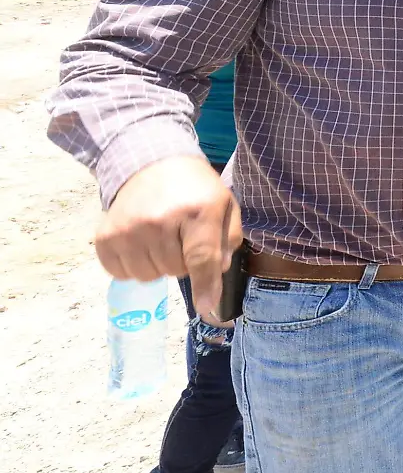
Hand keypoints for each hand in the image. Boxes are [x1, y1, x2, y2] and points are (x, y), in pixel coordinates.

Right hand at [96, 155, 242, 321]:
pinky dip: (134, 266)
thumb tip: (214, 280)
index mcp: (197, 211)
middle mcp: (158, 220)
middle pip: (175, 271)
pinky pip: (121, 273)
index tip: (207, 308)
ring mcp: (128, 229)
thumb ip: (227, 243)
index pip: (202, 257)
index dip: (206, 285)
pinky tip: (141, 245)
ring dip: (158, 266)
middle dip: (184, 263)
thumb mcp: (224, 208)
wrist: (152, 164)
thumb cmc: (195, 191)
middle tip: (182, 239)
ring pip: (149, 276)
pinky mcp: (105, 236)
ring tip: (162, 240)